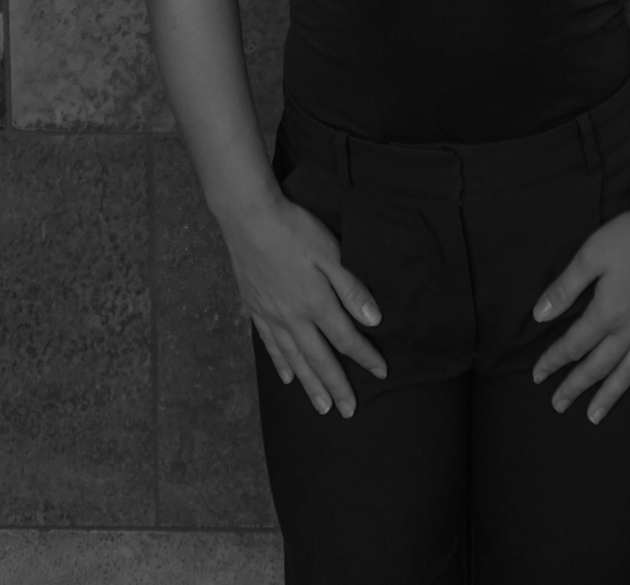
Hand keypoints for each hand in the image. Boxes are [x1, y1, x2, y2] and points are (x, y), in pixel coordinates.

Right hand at [224, 190, 386, 417]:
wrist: (248, 217)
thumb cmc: (294, 229)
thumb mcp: (331, 252)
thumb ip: (351, 288)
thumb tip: (373, 320)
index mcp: (316, 303)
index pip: (346, 339)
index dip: (365, 357)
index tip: (381, 372)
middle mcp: (293, 317)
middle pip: (320, 359)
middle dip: (337, 386)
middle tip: (349, 412)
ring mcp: (271, 315)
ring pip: (294, 359)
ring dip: (310, 385)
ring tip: (321, 407)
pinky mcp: (254, 308)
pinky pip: (270, 345)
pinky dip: (280, 363)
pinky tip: (287, 377)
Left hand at [531, 204, 629, 421]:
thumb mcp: (589, 257)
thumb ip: (564, 288)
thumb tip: (539, 314)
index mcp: (607, 313)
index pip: (573, 345)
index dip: (553, 361)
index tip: (538, 375)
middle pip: (598, 365)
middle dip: (576, 386)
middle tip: (558, 405)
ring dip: (611, 395)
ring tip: (595, 416)